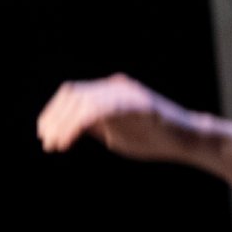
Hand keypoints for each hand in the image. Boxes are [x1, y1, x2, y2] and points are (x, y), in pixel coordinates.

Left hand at [37, 73, 200, 160]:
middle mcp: (116, 88)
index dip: (54, 112)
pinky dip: (79, 125)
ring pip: (85, 101)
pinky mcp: (138, 104)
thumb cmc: (155, 139)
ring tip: (55, 144)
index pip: (74, 93)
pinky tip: (69, 141)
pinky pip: (102, 109)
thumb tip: (71, 127)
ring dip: (64, 123)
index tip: (44, 133)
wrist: (187, 141)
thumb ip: (97, 126)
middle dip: (55, 118)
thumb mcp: (117, 133)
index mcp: (110, 92)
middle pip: (74, 93)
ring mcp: (127, 94)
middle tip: (47, 141)